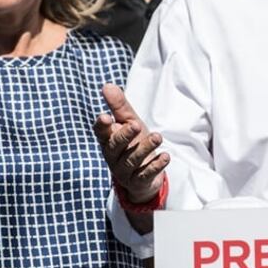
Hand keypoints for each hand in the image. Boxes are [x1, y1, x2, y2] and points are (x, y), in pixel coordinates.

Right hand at [93, 84, 168, 203]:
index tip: (105, 117)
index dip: (101, 126)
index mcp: (108, 139)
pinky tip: (165, 157)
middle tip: (137, 125)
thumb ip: (119, 106)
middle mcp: (113, 156)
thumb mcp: (129, 122)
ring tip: (158, 137)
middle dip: (125, 136)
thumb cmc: (134, 142)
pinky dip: (155, 166)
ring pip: (132, 160)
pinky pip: (145, 175)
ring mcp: (124, 171)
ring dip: (145, 148)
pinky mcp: (138, 182)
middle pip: (115, 146)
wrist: (144, 175)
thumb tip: (107, 85)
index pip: (101, 133)